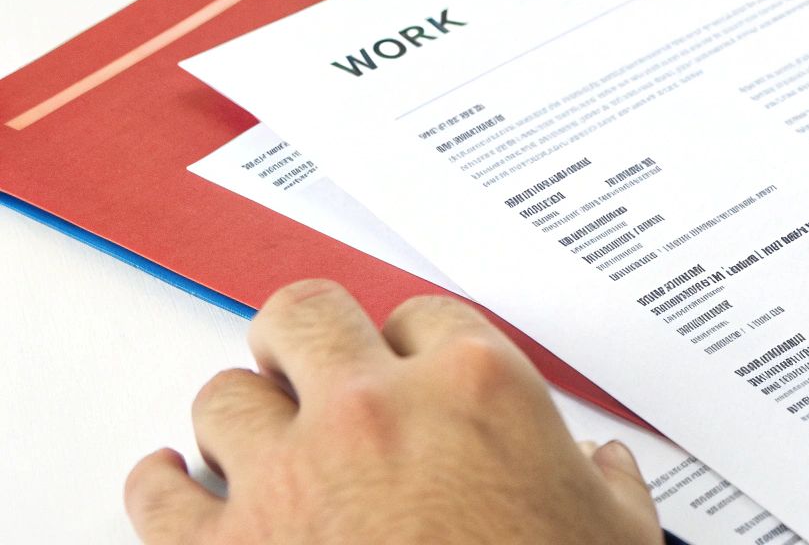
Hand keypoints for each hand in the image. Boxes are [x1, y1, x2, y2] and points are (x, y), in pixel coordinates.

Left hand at [124, 280, 658, 544]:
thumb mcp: (618, 536)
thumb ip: (608, 486)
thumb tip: (605, 472)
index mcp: (476, 390)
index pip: (424, 314)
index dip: (415, 340)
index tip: (411, 361)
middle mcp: (374, 412)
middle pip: (306, 316)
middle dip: (307, 342)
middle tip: (312, 365)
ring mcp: (291, 477)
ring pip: (226, 397)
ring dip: (242, 417)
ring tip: (256, 436)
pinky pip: (160, 495)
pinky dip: (163, 487)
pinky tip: (173, 483)